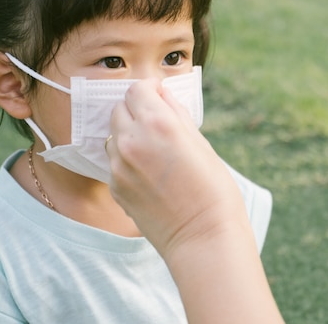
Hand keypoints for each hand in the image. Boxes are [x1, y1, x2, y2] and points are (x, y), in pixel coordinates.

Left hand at [107, 78, 248, 258]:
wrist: (203, 237)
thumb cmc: (214, 189)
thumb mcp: (201, 142)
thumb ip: (176, 113)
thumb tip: (162, 95)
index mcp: (158, 124)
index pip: (136, 89)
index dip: (149, 90)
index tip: (158, 96)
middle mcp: (132, 141)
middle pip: (119, 108)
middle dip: (136, 109)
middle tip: (157, 124)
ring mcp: (119, 166)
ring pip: (113, 134)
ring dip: (128, 133)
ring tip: (153, 150)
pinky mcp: (115, 187)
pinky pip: (113, 160)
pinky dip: (126, 158)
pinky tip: (148, 172)